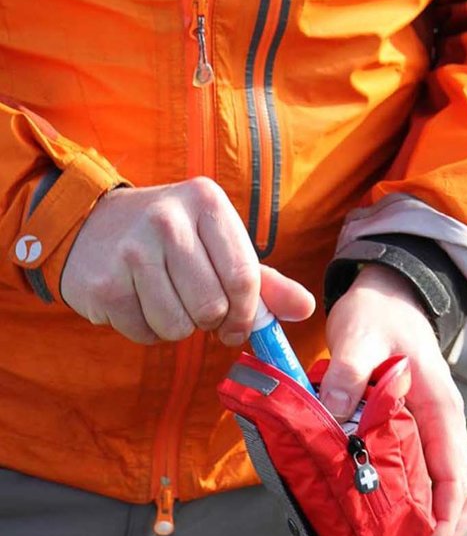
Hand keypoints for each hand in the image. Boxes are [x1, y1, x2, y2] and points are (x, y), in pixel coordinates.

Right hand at [61, 179, 314, 343]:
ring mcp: (131, 250)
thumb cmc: (170, 238)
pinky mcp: (104, 284)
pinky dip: (147, 330)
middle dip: (211, 321)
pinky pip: (145, 334)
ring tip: (165, 299)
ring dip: (178, 328)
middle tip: (198, 310)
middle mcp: (167, 219)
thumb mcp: (218, 243)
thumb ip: (264, 278)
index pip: (244, 277)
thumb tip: (306, 308)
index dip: (247, 314)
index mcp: (206, 202)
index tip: (238, 325)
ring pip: (179, 326)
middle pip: (213, 306)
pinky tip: (138, 302)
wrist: (91, 223)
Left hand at [320, 264, 466, 535]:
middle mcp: (443, 420)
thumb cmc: (378, 314)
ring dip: (430, 514)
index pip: (454, 473)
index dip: (443, 516)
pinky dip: (417, 494)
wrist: (389, 292)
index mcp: (438, 406)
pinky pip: (426, 467)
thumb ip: (349, 373)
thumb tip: (336, 413)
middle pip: (459, 487)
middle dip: (440, 527)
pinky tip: (392, 509)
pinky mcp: (417, 423)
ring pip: (446, 481)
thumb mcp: (359, 335)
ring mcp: (433, 423)